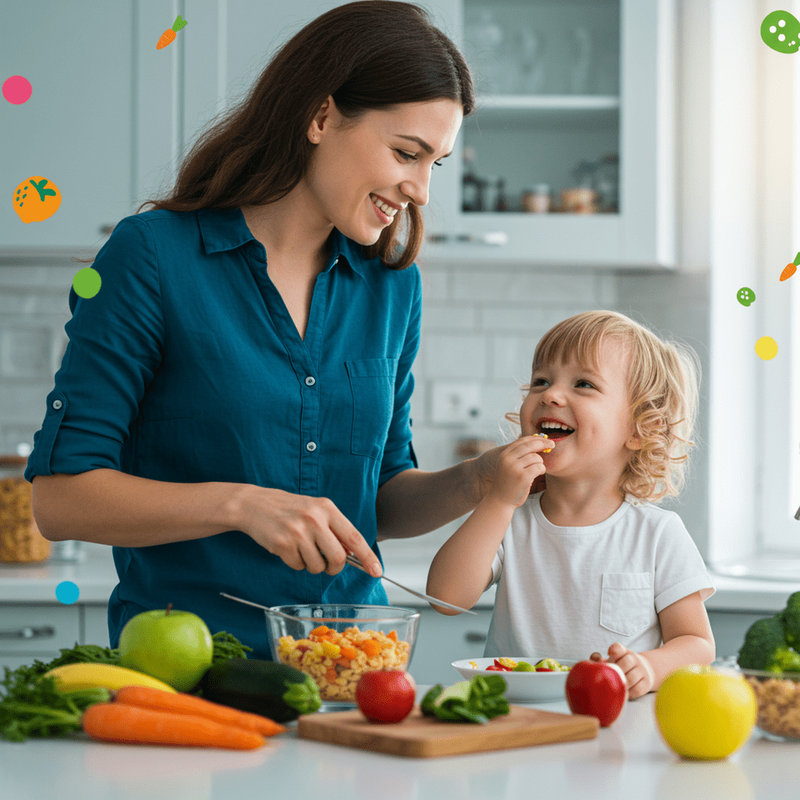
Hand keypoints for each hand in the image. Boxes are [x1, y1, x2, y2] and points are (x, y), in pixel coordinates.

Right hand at [234, 486, 381, 577]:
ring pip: (317, 566)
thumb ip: (334, 528)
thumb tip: (353, 554)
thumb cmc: (289, 509)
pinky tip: (288, 548)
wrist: (255, 504)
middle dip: (334, 567)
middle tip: (327, 564)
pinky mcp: (282, 544)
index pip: (354, 537)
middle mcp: (314, 519)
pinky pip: (298, 566)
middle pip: (338, 557)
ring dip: (311, 565)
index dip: (368, 557)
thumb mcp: (315, 510)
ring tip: (301, 549)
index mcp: (327, 508)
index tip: (377, 570)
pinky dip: (295, 563)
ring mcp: (298, 532)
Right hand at [486, 435, 553, 507]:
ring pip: (536, 457)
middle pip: (530, 445)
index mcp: (504, 454)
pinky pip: (539, 467)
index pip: (522, 440)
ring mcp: (514, 468)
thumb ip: (518, 455)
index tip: (545, 439)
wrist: (500, 500)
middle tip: (552, 444)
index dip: (535, 438)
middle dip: (543, 443)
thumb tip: (537, 441)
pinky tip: (538, 474)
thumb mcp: (508, 465)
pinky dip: (542, 470)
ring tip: (537, 470)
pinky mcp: (523, 477)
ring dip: (540, 463)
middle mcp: (508, 459)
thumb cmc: (508, 482)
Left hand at [605, 642, 655, 698]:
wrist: (645, 672)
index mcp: (624, 652)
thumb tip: (592, 661)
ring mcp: (642, 672)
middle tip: (609, 677)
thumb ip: (600, 660)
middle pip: (626, 662)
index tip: (608, 655)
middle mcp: (634, 660)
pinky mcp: (646, 684)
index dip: (613, 651)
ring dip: (622, 683)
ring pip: (632, 677)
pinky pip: (637, 690)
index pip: (619, 648)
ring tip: (614, 686)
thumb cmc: (622, 666)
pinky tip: (623, 693)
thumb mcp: (613, 660)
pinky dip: (629, 693)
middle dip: (616, 670)